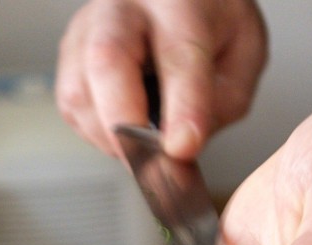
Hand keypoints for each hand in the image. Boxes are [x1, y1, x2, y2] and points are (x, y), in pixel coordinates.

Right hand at [55, 0, 267, 158]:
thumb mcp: (243, 52)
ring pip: (79, 94)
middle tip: (150, 161)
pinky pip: (72, 110)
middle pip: (107, 61)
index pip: (179, 55)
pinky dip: (98, 134)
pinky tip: (126, 132)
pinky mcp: (69, 60)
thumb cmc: (209, 22)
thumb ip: (224, 99)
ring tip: (146, 147)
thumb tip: (182, 146)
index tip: (182, 147)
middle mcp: (122, 9)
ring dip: (112, 138)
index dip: (181, 107)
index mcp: (177, 2)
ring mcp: (86, 32)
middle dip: (126, 122)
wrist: (173, 4)